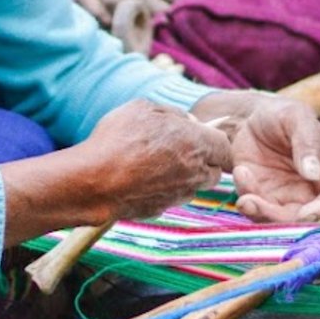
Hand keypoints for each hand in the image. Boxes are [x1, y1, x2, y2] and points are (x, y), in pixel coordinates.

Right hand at [73, 98, 234, 221]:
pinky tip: (140, 178)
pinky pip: (170, 197)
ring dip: (182, 176)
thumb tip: (187, 122)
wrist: (93, 181)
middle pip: (214, 171)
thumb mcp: (145, 109)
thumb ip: (173, 114)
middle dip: (203, 161)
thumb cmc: (118, 139)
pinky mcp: (160, 210)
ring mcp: (178, 195)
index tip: (202, 137)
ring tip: (154, 162)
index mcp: (197, 144)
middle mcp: (194, 173)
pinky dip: (162, 188)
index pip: (226, 148)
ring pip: (192, 186)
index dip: (216, 141)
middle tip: (179, 149)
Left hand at [193, 91, 319, 224]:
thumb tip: (313, 173)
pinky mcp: (269, 201)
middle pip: (312, 217)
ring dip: (264, 215)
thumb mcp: (296, 117)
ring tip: (246, 200)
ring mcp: (293, 197)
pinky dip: (249, 202)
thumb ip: (307, 142)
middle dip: (288, 220)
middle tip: (263, 207)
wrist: (251, 118)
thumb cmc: (281, 113)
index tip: (307, 214)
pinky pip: (260, 211)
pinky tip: (240, 173)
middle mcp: (318, 188)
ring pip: (285, 221)